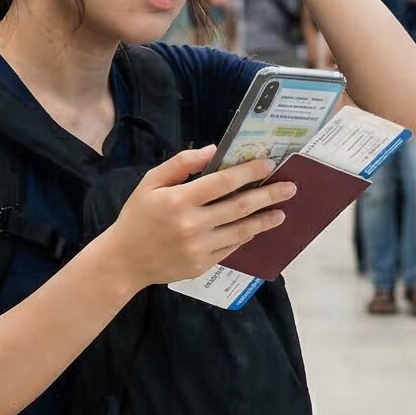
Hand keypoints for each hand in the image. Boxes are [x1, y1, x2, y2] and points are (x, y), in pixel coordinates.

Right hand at [103, 146, 296, 287]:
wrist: (125, 260)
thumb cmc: (137, 217)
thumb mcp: (151, 183)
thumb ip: (181, 164)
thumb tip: (212, 150)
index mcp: (179, 200)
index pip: (223, 181)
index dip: (249, 171)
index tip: (268, 164)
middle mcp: (193, 224)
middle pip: (240, 206)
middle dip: (269, 195)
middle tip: (290, 188)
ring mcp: (200, 247)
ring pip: (242, 230)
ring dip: (265, 220)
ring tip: (281, 212)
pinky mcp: (202, 264)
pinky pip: (231, 247)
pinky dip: (246, 236)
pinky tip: (256, 228)